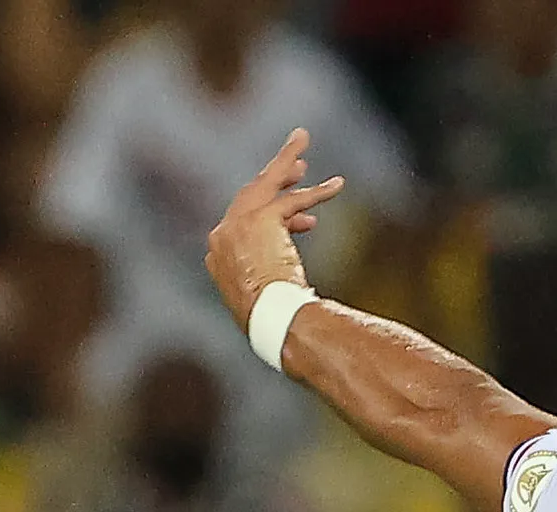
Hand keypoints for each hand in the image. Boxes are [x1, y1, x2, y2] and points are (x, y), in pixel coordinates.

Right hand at [205, 127, 343, 325]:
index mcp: (219, 258)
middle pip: (249, 198)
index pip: (243, 226)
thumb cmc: (272, 324)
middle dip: (273, 179)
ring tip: (302, 142)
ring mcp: (237, 225)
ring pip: (265, 185)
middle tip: (296, 166)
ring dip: (285, 162)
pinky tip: (337, 185)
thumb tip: (289, 288)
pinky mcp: (259, 218)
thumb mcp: (266, 304)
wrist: (271, 320)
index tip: (301, 223)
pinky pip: (290, 197)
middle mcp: (222, 237)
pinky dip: (316, 191)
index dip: (275, 220)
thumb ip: (270, 284)